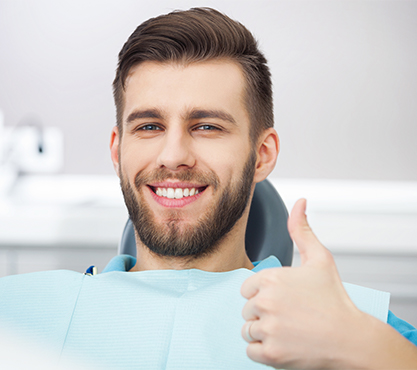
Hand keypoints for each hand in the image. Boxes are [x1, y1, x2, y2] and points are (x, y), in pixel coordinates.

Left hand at [240, 198, 365, 368]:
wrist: (351, 338)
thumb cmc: (334, 299)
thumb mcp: (320, 258)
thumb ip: (302, 230)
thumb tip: (299, 203)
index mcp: (270, 278)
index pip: (247, 289)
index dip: (264, 294)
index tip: (284, 299)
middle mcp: (265, 302)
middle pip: (247, 309)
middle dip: (264, 313)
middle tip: (290, 315)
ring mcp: (267, 328)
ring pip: (248, 329)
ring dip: (264, 331)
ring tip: (288, 329)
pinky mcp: (270, 353)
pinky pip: (251, 350)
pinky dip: (264, 350)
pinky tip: (284, 343)